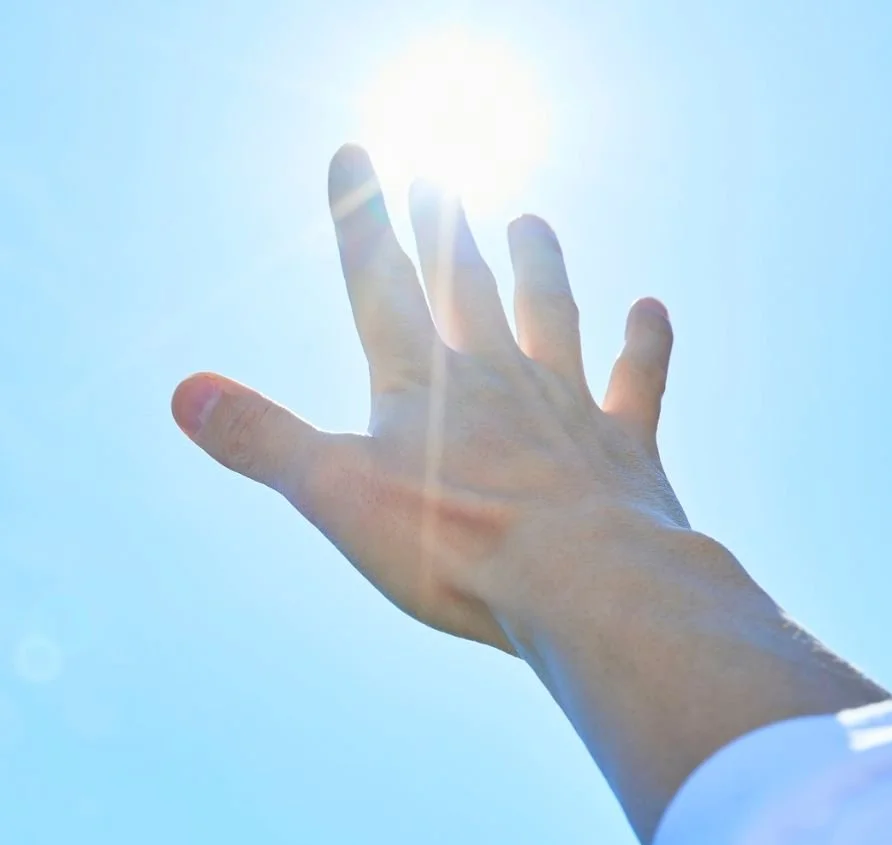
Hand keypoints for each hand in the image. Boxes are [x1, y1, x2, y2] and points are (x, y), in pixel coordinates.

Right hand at [172, 145, 688, 652]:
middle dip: (447, 233)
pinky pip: (639, 381)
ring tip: (532, 222)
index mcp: (422, 387)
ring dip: (541, 268)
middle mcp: (497, 379)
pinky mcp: (624, 447)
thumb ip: (263, 441)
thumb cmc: (458, 548)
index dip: (361, 221)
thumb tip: (184, 394)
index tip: (355, 155)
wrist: (583, 584)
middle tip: (439, 180)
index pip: (380, 285)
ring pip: (552, 318)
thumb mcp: (337, 498)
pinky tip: (650, 310)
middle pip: (467, 288)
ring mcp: (567, 407)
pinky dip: (646, 346)